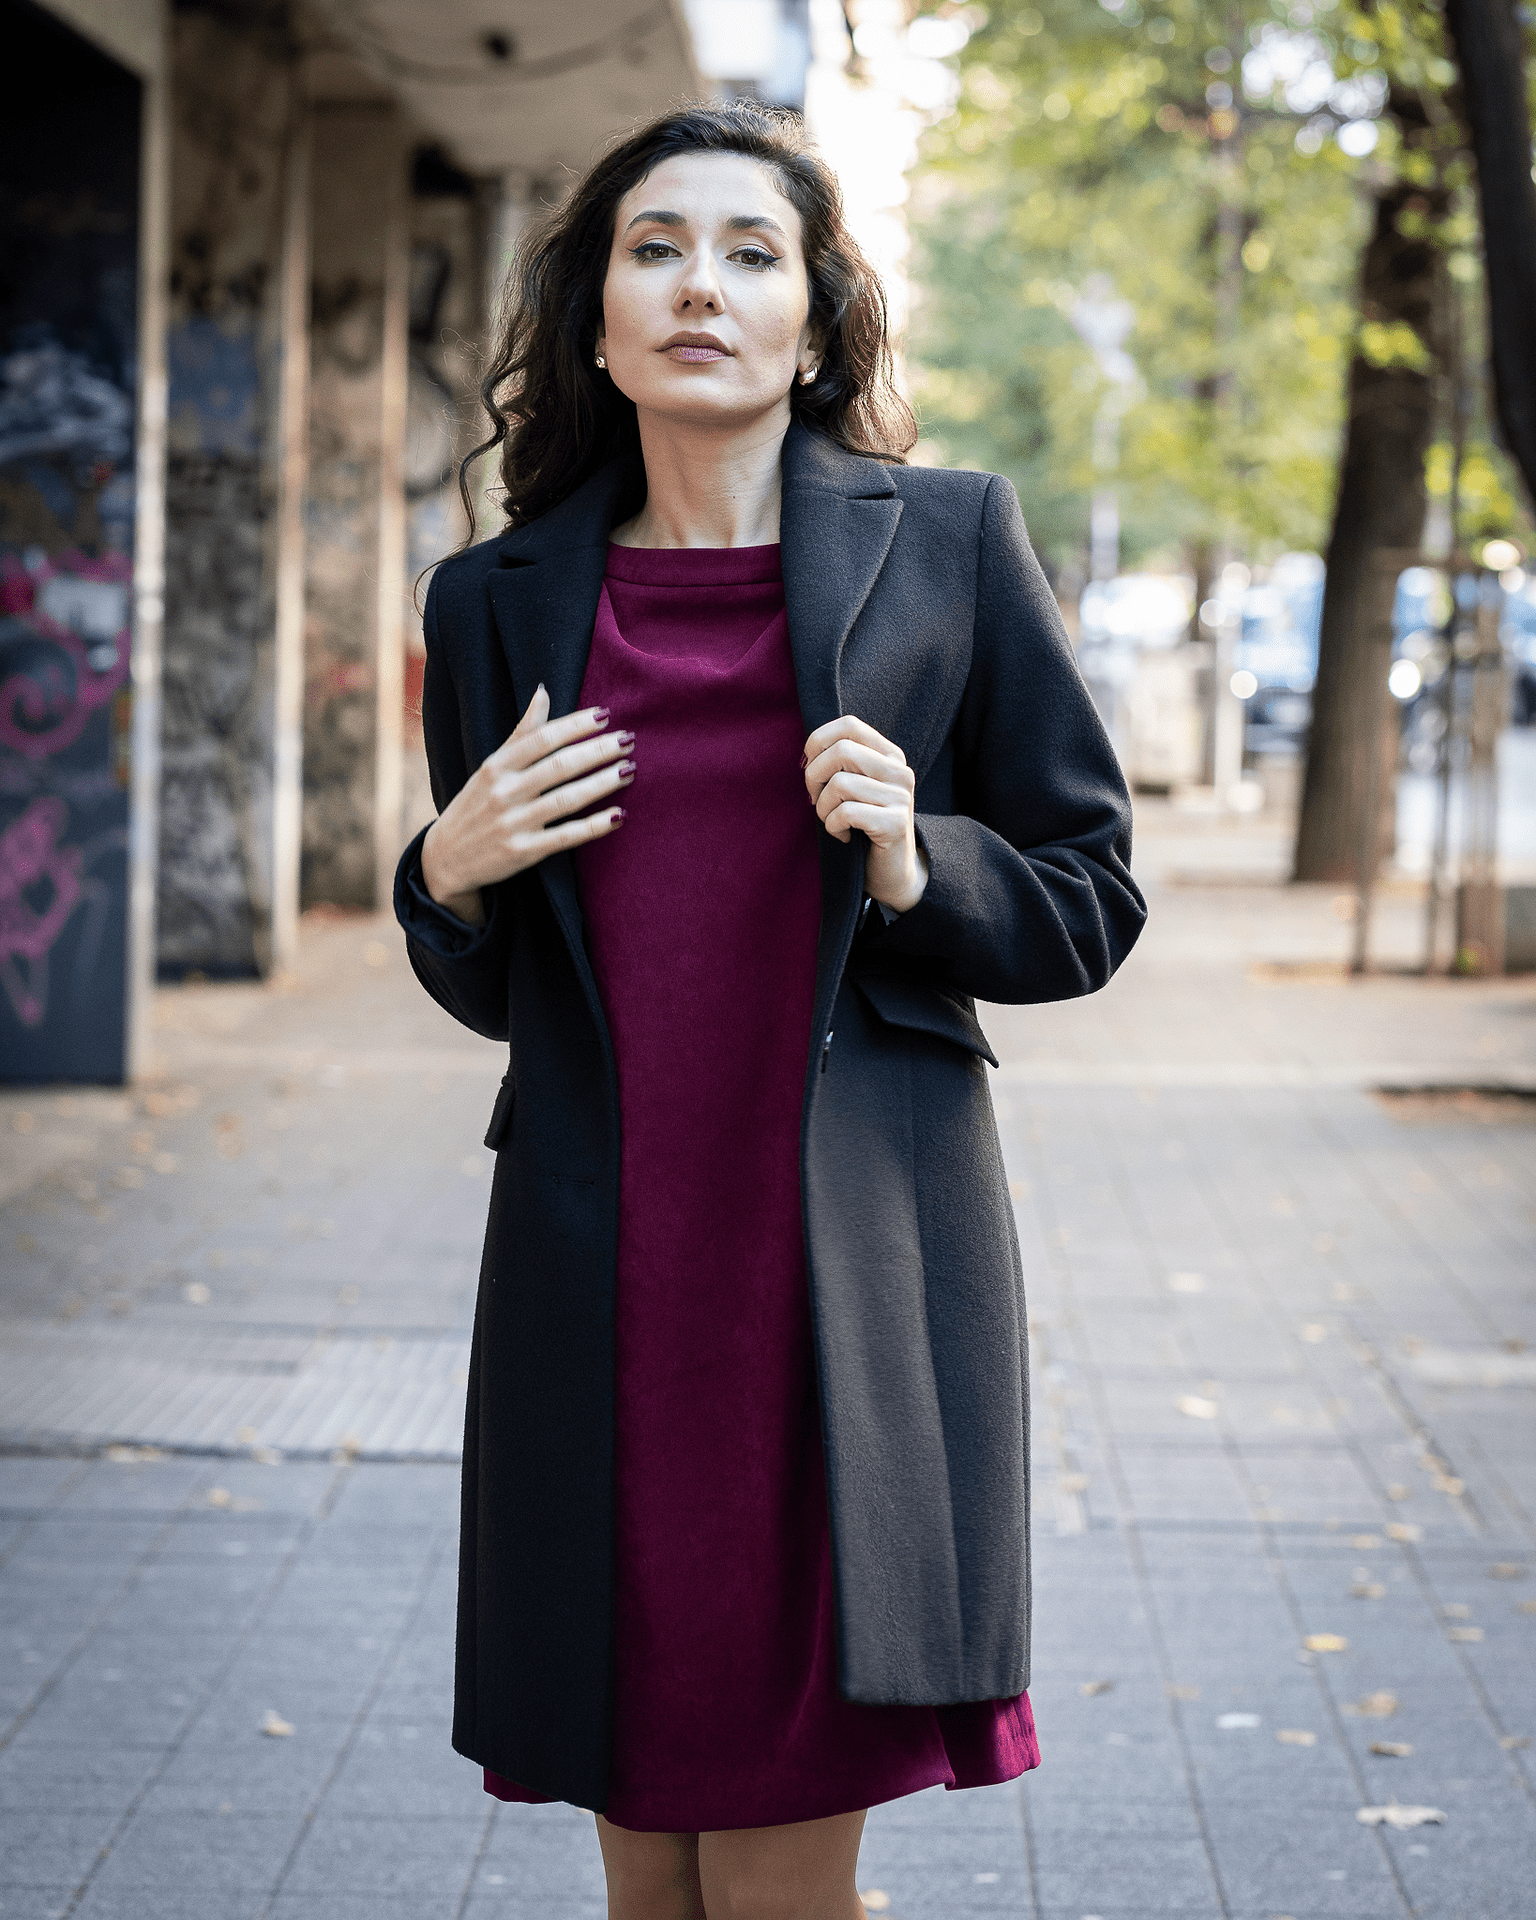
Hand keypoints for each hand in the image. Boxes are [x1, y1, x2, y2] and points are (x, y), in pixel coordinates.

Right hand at [420, 685, 632, 924]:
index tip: (605, 714)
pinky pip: (566, 836)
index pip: (542, 739)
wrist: (446, 858)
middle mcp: (504, 792)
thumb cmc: (475, 805)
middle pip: (559, 766)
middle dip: (597, 751)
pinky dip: (594, 826)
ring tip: (629, 770)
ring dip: (602, 783)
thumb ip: (521, 733)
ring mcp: (513, 823)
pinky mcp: (523, 852)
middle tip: (628, 740)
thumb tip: (543, 690)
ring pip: (566, 799)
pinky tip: (619, 815)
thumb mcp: (491, 766)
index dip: (575, 725)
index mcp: (496, 766)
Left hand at [803, 715, 927, 914]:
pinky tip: (844, 836)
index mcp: (889, 756)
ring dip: (823, 808)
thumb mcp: (854, 788)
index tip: (808, 766)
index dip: (818, 741)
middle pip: (841, 751)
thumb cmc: (863, 827)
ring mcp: (900, 797)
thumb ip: (838, 764)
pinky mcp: (896, 823)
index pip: (849, 725)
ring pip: (840, 784)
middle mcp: (899, 771)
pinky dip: (833, 827)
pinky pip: (846, 813)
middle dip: (814, 776)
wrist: (893, 872)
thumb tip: (806, 755)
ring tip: (833, 821)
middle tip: (815, 800)